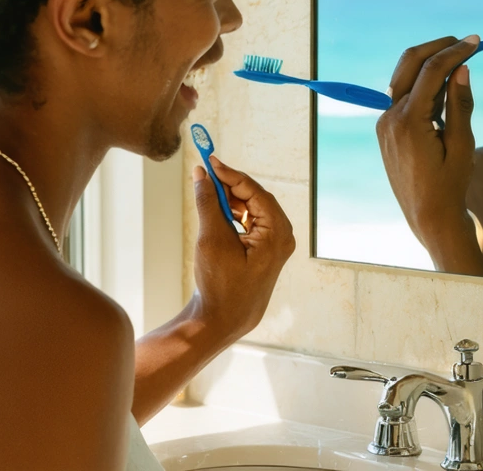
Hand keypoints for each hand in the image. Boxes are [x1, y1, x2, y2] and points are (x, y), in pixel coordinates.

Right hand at [189, 157, 294, 341]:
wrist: (222, 321)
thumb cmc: (220, 283)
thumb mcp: (211, 238)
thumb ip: (207, 202)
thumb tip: (201, 174)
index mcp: (277, 233)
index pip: (255, 192)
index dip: (231, 174)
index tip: (210, 161)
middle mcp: (282, 237)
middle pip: (256, 198)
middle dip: (230, 185)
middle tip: (206, 172)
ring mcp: (275, 246)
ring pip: (252, 210)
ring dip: (230, 200)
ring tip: (207, 191)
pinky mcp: (264, 252)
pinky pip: (250, 223)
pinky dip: (233, 215)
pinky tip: (216, 211)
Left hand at [376, 35, 479, 253]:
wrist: (428, 217)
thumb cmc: (450, 185)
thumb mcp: (462, 144)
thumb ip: (460, 104)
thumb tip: (462, 68)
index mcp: (408, 122)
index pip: (431, 71)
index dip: (455, 51)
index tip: (476, 41)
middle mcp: (389, 118)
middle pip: (410, 63)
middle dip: (437, 48)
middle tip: (465, 43)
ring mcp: (384, 122)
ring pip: (405, 77)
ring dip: (431, 65)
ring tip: (460, 67)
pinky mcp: (387, 128)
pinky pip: (404, 95)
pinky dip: (423, 85)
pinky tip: (445, 91)